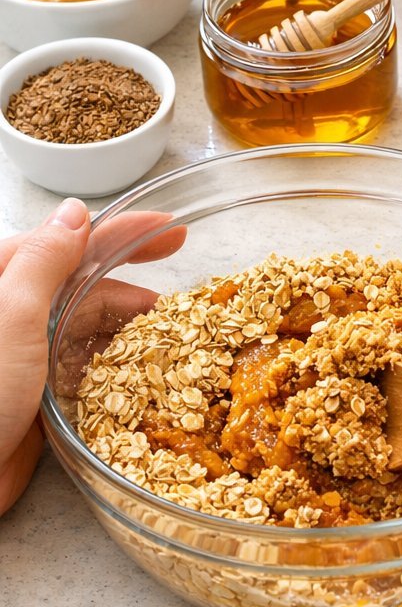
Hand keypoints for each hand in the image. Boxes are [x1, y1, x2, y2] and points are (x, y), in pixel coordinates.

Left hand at [0, 203, 187, 516]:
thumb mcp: (12, 315)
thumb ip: (44, 261)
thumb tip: (75, 211)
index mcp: (2, 280)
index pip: (68, 241)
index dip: (121, 233)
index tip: (169, 226)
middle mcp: (12, 312)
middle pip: (83, 286)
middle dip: (132, 285)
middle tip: (179, 291)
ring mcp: (23, 354)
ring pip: (86, 328)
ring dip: (128, 328)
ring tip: (173, 336)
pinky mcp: (33, 394)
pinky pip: (82, 368)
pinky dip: (113, 365)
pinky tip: (142, 371)